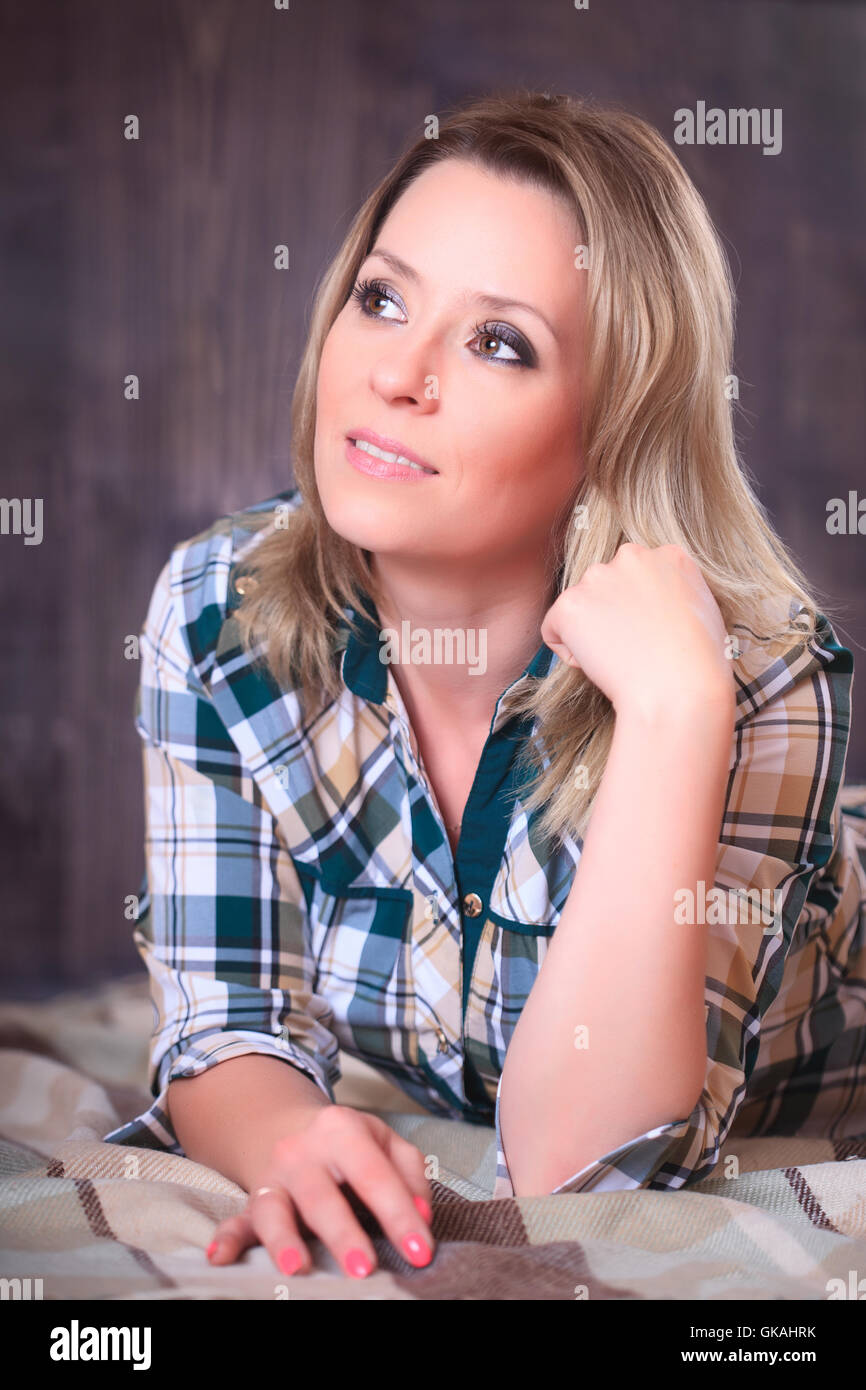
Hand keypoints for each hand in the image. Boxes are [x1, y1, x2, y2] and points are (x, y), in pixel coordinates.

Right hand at [205, 1105, 434, 1278]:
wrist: (292, 1129)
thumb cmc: (350, 1145)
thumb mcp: (386, 1142)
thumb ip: (410, 1174)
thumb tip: (422, 1216)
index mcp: (341, 1130)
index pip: (374, 1175)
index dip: (399, 1214)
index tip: (420, 1252)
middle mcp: (302, 1152)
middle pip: (322, 1195)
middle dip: (343, 1233)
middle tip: (364, 1268)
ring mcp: (273, 1177)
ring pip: (274, 1209)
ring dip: (284, 1240)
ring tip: (298, 1269)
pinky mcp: (252, 1202)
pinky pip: (234, 1222)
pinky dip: (225, 1241)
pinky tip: (218, 1260)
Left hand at [541, 542, 735, 716]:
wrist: (679, 689)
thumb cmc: (700, 665)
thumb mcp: (703, 612)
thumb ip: (674, 596)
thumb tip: (657, 607)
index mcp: (668, 556)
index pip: (638, 576)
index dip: (641, 609)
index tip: (652, 633)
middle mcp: (631, 557)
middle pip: (606, 585)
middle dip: (611, 613)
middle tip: (632, 647)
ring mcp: (597, 577)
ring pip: (580, 606)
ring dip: (590, 632)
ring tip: (620, 658)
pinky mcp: (570, 604)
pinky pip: (553, 629)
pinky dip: (568, 652)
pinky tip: (598, 665)